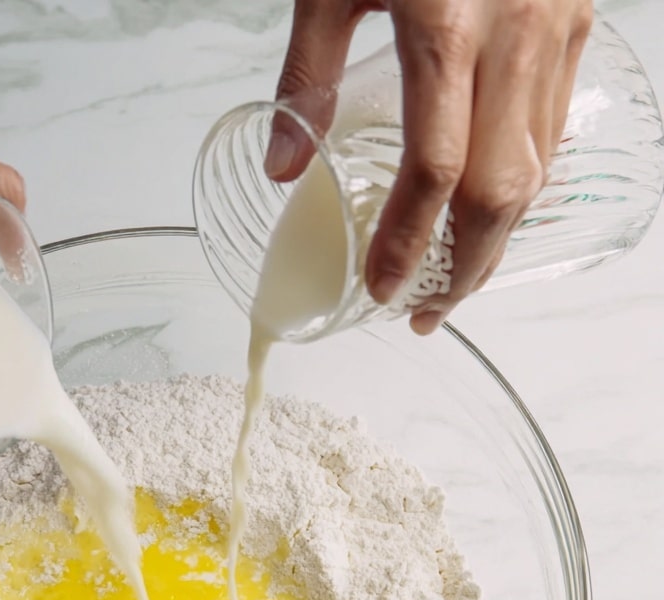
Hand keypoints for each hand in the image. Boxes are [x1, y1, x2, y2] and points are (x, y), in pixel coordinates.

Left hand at [266, 0, 593, 331]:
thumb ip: (305, 78)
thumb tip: (281, 168)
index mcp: (446, 28)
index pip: (435, 172)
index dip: (410, 244)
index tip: (385, 291)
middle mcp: (515, 36)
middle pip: (501, 192)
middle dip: (464, 269)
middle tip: (427, 312)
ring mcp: (557, 29)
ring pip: (537, 168)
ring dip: (497, 238)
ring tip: (454, 278)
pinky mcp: (578, 20)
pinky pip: (554, 127)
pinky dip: (523, 182)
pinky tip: (490, 209)